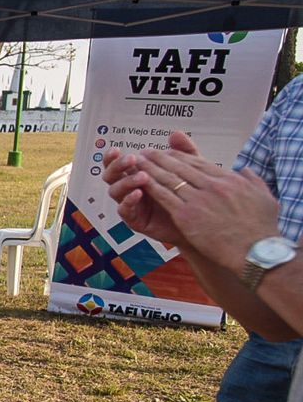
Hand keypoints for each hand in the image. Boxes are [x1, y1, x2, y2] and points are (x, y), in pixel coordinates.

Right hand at [104, 132, 203, 247]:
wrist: (198, 223)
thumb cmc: (188, 196)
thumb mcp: (188, 170)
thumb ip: (182, 152)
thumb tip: (175, 133)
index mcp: (136, 174)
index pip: (118, 164)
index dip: (113, 157)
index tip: (116, 149)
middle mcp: (129, 188)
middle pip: (111, 176)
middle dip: (117, 166)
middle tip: (132, 160)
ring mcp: (130, 204)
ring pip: (115, 191)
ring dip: (126, 181)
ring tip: (142, 176)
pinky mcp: (134, 220)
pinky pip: (124, 210)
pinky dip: (129, 201)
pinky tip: (139, 193)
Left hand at [133, 147, 280, 273]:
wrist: (254, 250)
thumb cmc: (262, 228)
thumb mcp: (264, 196)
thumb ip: (253, 180)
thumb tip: (245, 170)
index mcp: (229, 179)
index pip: (200, 163)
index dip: (181, 157)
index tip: (169, 152)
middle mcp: (212, 186)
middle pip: (181, 167)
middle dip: (161, 157)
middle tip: (147, 151)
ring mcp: (198, 200)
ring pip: (169, 179)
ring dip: (151, 168)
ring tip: (138, 160)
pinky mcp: (186, 216)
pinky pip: (164, 196)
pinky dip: (150, 186)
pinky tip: (139, 181)